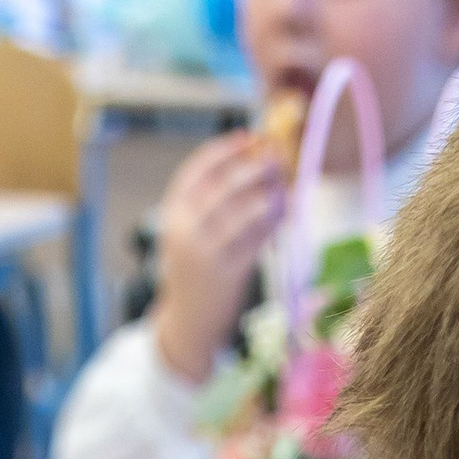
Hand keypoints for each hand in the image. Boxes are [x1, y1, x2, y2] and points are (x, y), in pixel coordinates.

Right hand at [151, 129, 289, 383]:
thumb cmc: (195, 268)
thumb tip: (249, 160)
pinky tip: (285, 211)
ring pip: (242, 212)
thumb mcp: (189, 230)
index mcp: (173, 212)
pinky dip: (273, 222)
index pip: (197, 170)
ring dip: (267, 194)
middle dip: (251, 167)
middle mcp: (185, 229)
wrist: (188, 320)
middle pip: (223, 186)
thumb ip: (209, 201)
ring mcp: (205, 252)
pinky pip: (256, 239)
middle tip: (275, 156)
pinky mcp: (227, 272)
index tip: (248, 137)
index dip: (224, 150)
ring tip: (283, 185)